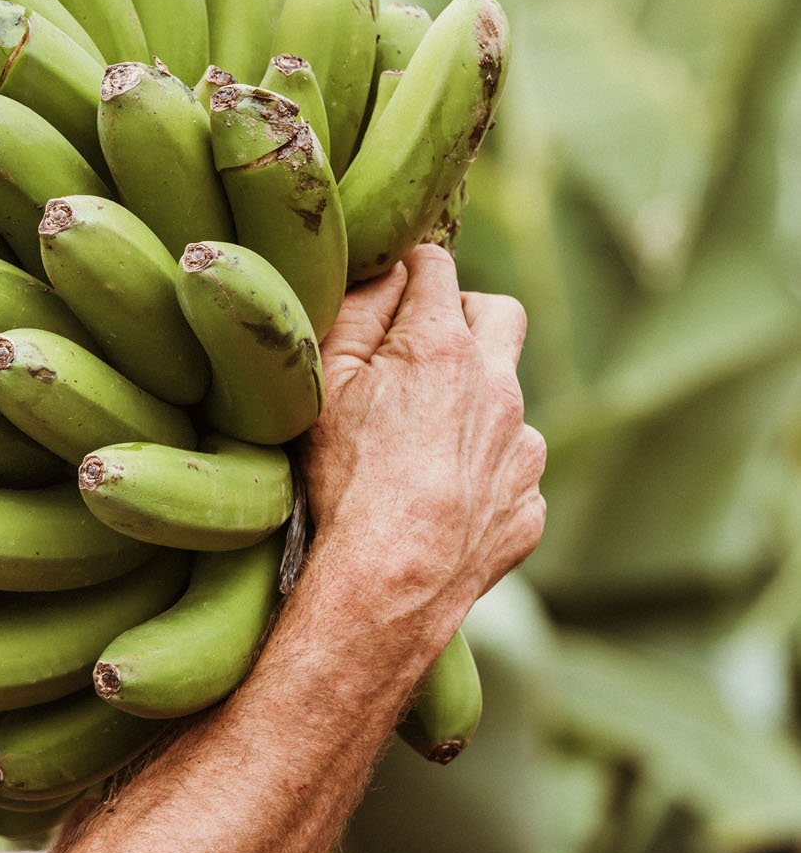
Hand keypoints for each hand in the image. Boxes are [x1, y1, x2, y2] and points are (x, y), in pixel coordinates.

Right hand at [301, 245, 545, 641]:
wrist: (388, 583)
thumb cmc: (343, 482)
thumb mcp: (322, 388)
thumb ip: (354, 315)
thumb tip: (383, 273)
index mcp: (442, 348)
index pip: (435, 269)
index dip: (408, 270)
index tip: (388, 287)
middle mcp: (498, 388)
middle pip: (499, 315)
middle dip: (465, 316)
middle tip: (421, 349)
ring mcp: (522, 449)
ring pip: (507, 400)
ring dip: (472, 406)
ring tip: (418, 449)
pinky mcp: (529, 503)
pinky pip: (511, 472)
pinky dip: (481, 475)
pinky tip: (438, 502)